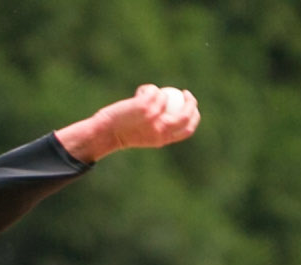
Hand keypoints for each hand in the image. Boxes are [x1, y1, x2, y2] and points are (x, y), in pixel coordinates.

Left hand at [56, 84, 200, 162]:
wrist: (106, 133)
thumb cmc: (123, 133)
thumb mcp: (146, 134)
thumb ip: (160, 127)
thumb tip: (174, 113)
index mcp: (163, 139)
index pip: (187, 130)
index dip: (194, 117)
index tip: (192, 108)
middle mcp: (161, 130)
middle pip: (185, 114)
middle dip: (190, 102)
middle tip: (186, 93)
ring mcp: (153, 117)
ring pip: (165, 97)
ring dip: (156, 93)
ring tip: (143, 96)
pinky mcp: (144, 106)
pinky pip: (153, 90)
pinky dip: (146, 89)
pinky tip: (137, 94)